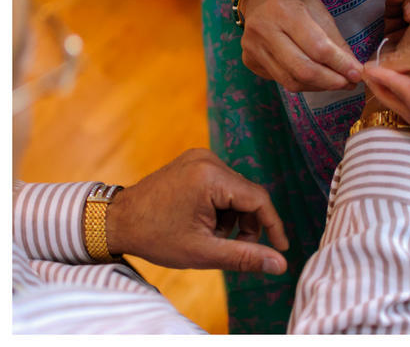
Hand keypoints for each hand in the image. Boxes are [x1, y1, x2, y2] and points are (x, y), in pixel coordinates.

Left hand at [106, 149, 288, 273]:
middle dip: (247, 224)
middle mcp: (209, 160)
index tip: (280, 248)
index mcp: (211, 178)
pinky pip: (223, 184)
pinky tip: (204, 222)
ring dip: (233, 217)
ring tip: (212, 236)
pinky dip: (221, 206)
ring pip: (237, 190)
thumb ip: (245, 257)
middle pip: (248, 194)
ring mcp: (201, 158)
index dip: (273, 225)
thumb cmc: (155, 237)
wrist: (115, 221)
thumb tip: (280, 265)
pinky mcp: (195, 161)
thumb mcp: (203, 252)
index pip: (258, 200)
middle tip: (235, 248)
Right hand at [240, 0, 362, 91]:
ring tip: (337, 82)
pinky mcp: (249, 60)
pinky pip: (281, 80)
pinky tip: (316, 78)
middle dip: (331, 81)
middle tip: (350, 83)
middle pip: (302, 69)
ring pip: (291, 81)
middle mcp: (262, 30)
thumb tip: (353, 71)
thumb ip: (335, 41)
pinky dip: (303, 83)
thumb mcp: (319, 10)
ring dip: (319, 86)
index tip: (358, 74)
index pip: (317, 48)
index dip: (340, 65)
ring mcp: (252, 48)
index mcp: (283, 11)